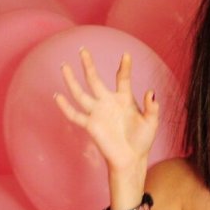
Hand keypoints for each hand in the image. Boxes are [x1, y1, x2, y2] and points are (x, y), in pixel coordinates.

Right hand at [54, 49, 158, 172]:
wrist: (131, 158)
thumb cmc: (142, 140)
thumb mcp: (151, 122)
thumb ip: (152, 107)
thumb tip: (150, 92)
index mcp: (124, 99)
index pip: (122, 78)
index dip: (124, 66)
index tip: (126, 54)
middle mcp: (108, 102)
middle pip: (95, 80)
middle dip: (88, 65)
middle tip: (83, 50)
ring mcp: (98, 113)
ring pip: (80, 93)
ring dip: (72, 80)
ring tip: (64, 66)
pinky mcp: (90, 125)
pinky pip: (75, 115)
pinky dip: (65, 107)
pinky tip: (57, 96)